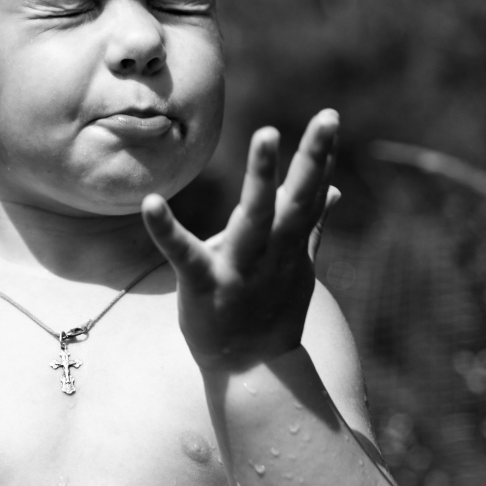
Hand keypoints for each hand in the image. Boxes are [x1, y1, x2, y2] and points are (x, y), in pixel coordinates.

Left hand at [142, 110, 339, 369]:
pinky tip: (150, 203)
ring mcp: (240, 269)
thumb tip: (335, 190)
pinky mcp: (205, 285)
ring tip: (266, 135)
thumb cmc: (272, 309)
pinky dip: (167, 230)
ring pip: (254, 219)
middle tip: (324, 119)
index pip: (309, 192)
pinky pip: (184, 254)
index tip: (330, 116)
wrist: (252, 370)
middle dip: (310, 160)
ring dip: (263, 178)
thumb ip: (313, 225)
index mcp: (289, 243)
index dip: (320, 155)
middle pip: (295, 201)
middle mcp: (273, 252)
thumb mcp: (296, 264)